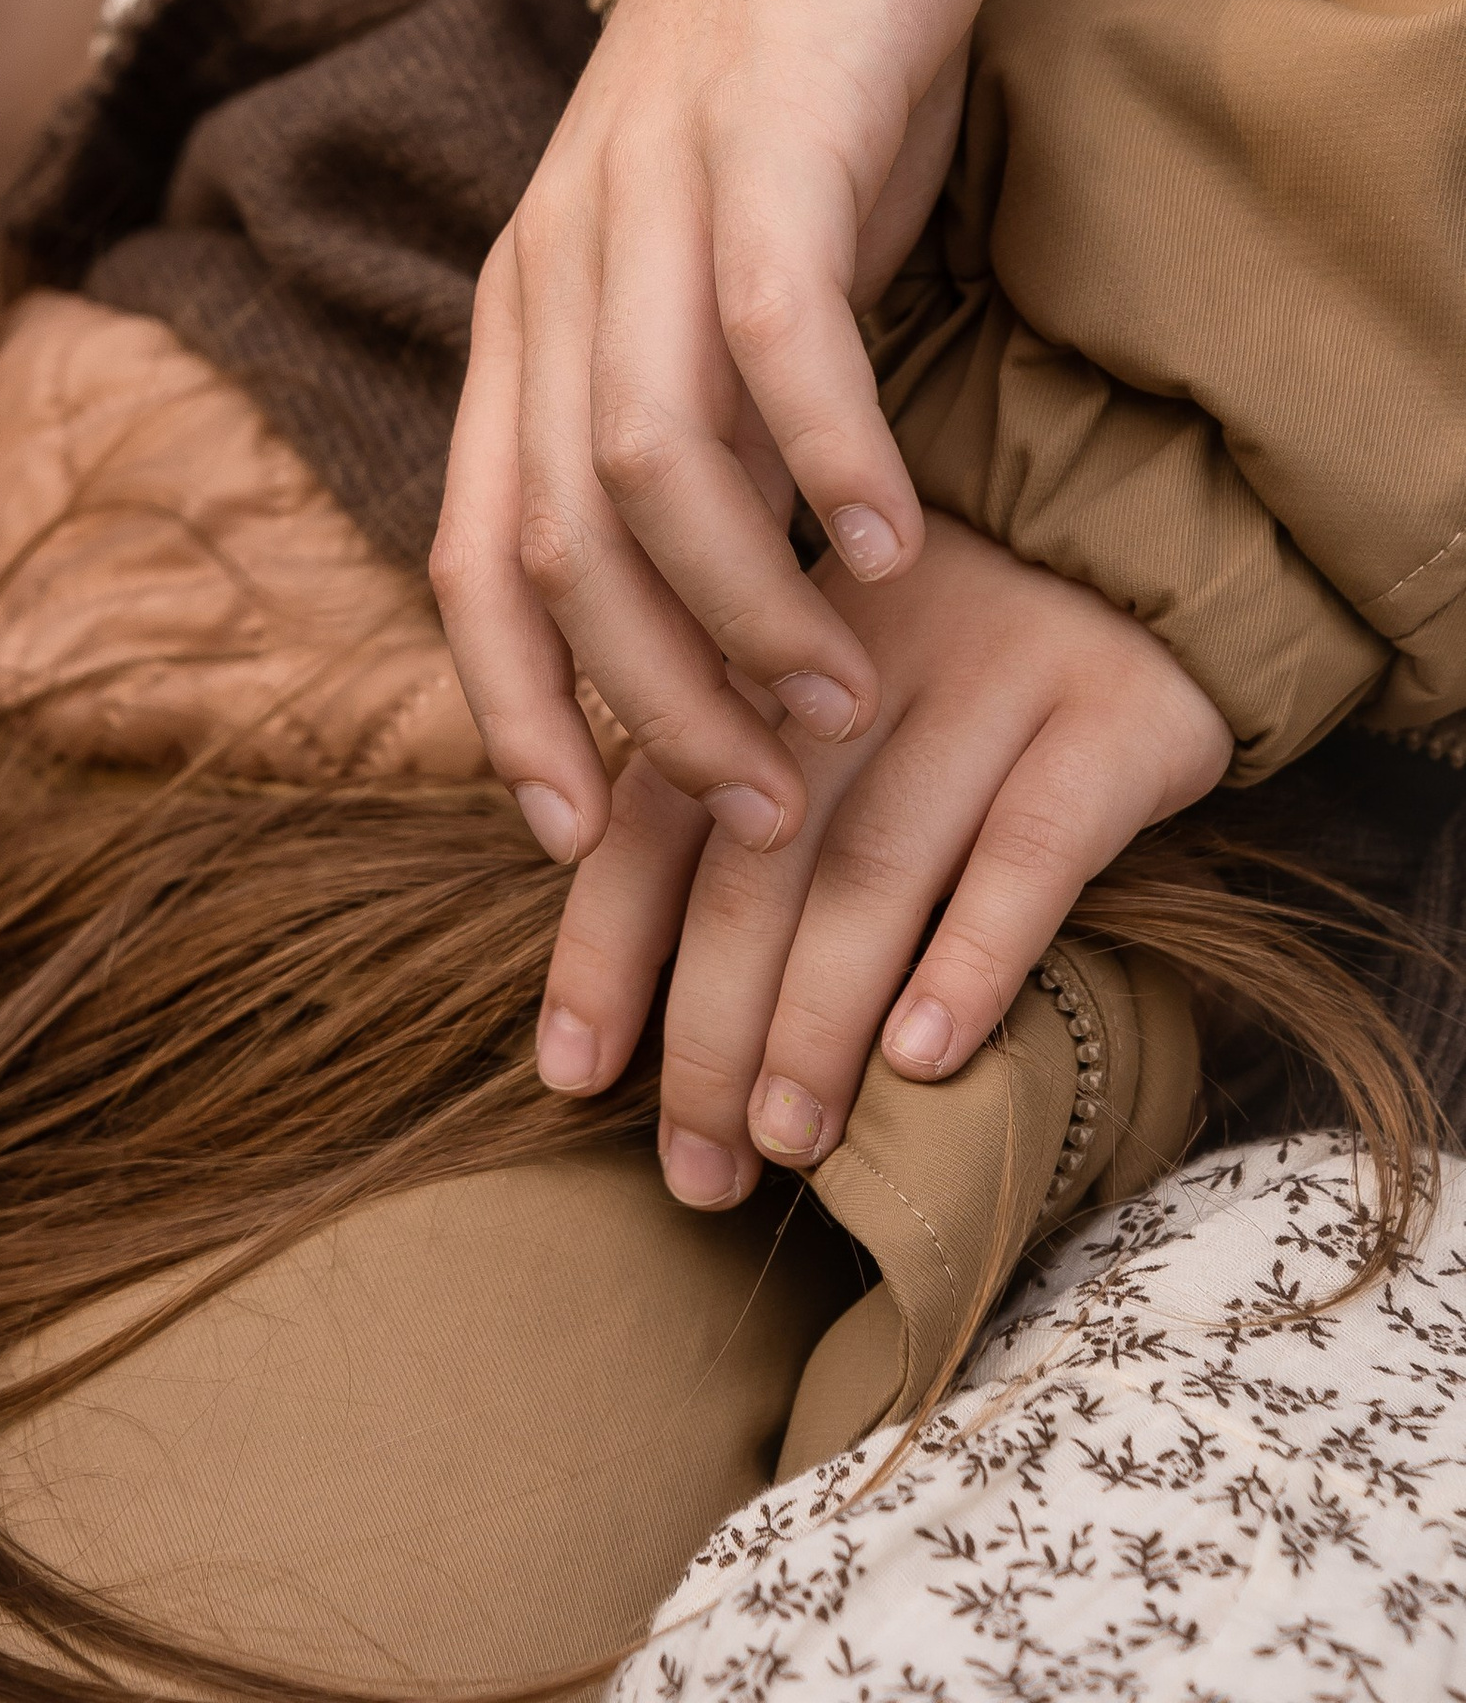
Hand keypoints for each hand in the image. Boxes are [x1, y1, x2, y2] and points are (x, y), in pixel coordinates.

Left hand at [434, 0, 1313, 858]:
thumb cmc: (801, 42)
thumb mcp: (728, 239)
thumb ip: (706, 389)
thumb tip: (729, 575)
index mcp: (528, 286)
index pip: (467, 542)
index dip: (503, 703)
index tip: (576, 836)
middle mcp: (556, 247)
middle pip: (546, 535)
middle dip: (637, 703)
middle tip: (750, 809)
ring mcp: (648, 184)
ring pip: (646, 464)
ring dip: (736, 612)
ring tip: (835, 703)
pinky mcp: (765, 128)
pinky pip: (774, 337)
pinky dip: (826, 464)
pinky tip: (895, 547)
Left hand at [525, 513, 1229, 1206]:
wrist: (1146, 550)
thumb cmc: (952, 679)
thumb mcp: (827, 708)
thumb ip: (738, 808)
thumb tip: (630, 1015)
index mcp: (768, 656)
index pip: (659, 808)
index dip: (606, 944)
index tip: (570, 1075)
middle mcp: (859, 661)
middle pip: (757, 856)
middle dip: (711, 1022)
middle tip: (697, 1165)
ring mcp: (987, 678)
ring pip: (876, 864)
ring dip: (820, 1017)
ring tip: (787, 1138)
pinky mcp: (1110, 718)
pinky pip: (1030, 848)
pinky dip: (970, 956)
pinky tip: (925, 1058)